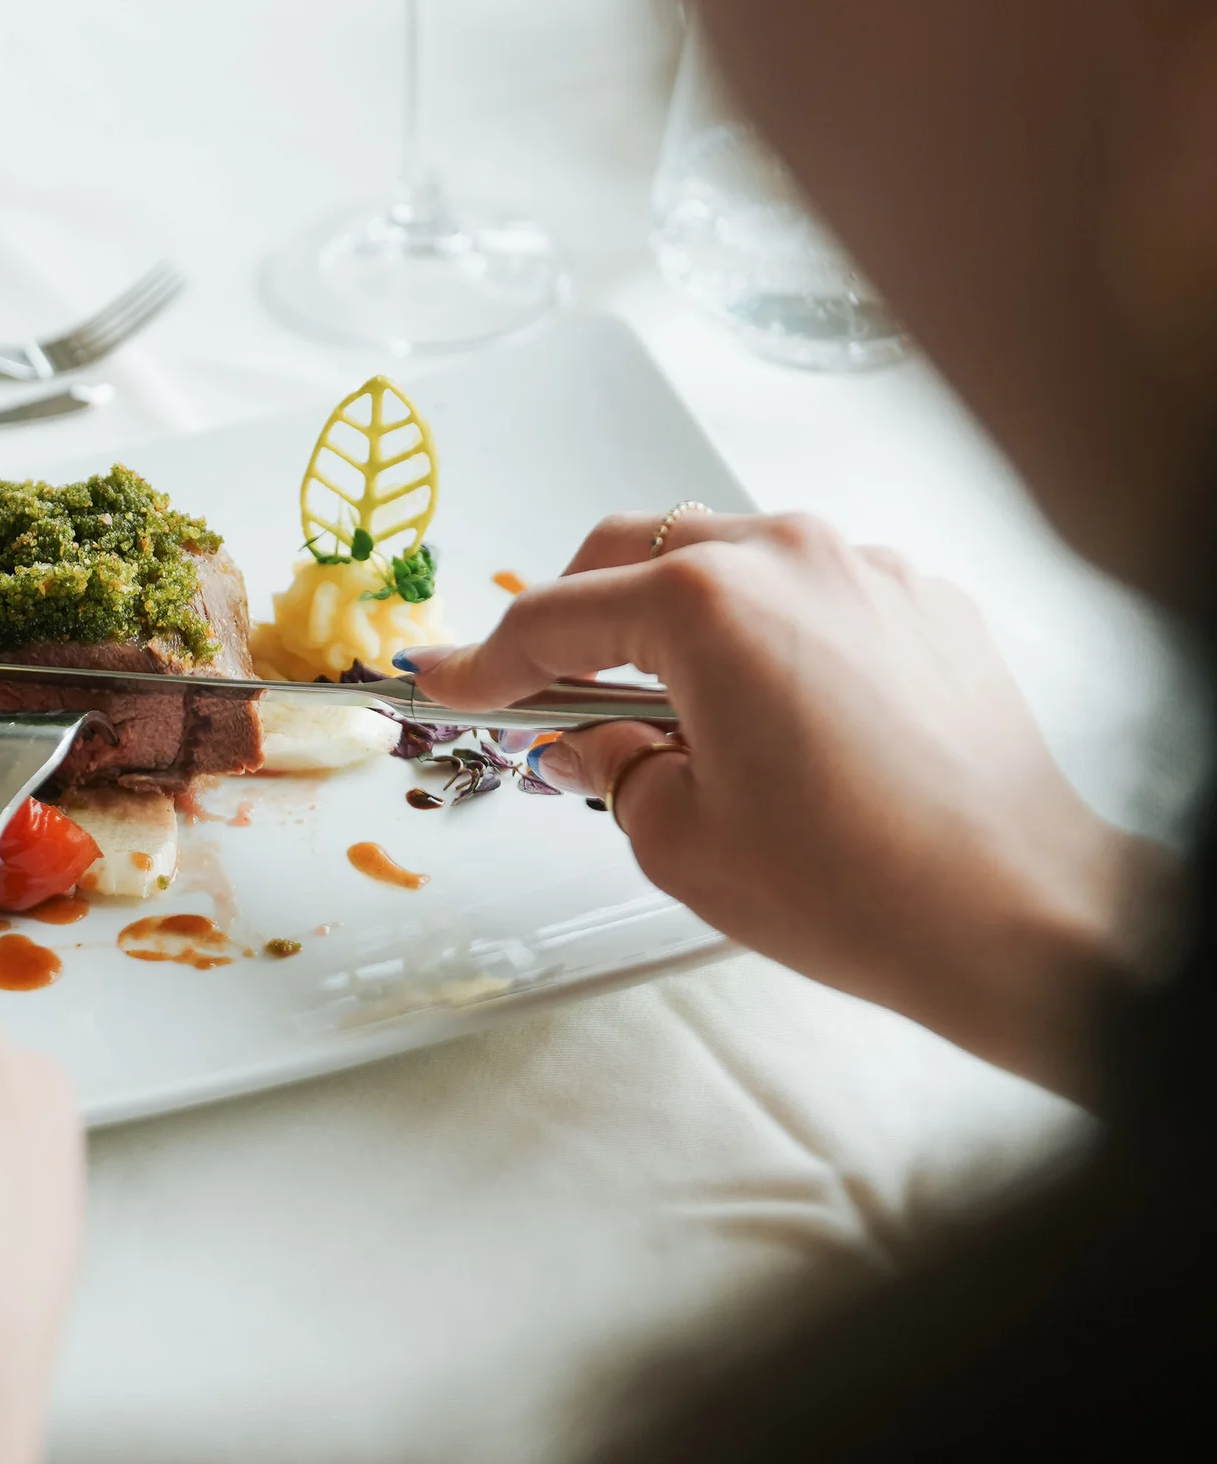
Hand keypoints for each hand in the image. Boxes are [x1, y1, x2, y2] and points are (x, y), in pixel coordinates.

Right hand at [411, 510, 1156, 1095]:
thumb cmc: (856, 885)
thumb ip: (608, 766)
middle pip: (638, 552)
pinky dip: (772, 633)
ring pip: (731, 558)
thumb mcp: (680, 840)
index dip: (486, 660)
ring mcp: (867, 567)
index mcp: (706, 603)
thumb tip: (582, 738)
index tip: (443, 679)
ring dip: (679, 617)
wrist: (1020, 911)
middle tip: (549, 692)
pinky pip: (817, 590)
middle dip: (579, 615)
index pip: (557, 616)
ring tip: (675, 714)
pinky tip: (779, 717)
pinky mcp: (926, 600)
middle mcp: (787, 554)